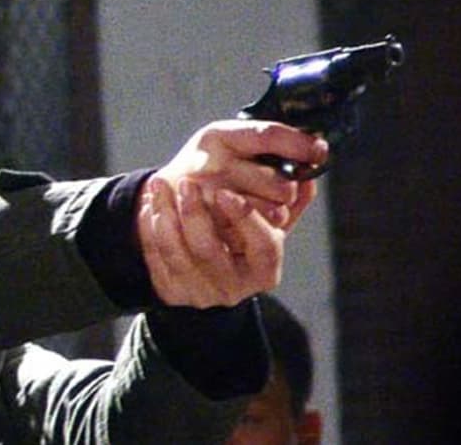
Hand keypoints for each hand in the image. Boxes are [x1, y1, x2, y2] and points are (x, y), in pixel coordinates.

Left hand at [137, 121, 327, 306]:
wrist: (205, 264)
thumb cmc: (242, 232)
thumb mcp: (271, 219)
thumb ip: (291, 197)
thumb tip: (310, 170)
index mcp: (266, 268)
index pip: (264, 246)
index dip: (246, 219)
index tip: (226, 193)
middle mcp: (235, 285)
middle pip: (212, 251)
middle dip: (196, 214)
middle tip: (186, 181)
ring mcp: (202, 291)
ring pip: (179, 253)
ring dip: (167, 214)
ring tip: (159, 183)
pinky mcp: (174, 290)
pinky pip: (158, 257)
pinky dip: (152, 227)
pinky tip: (151, 203)